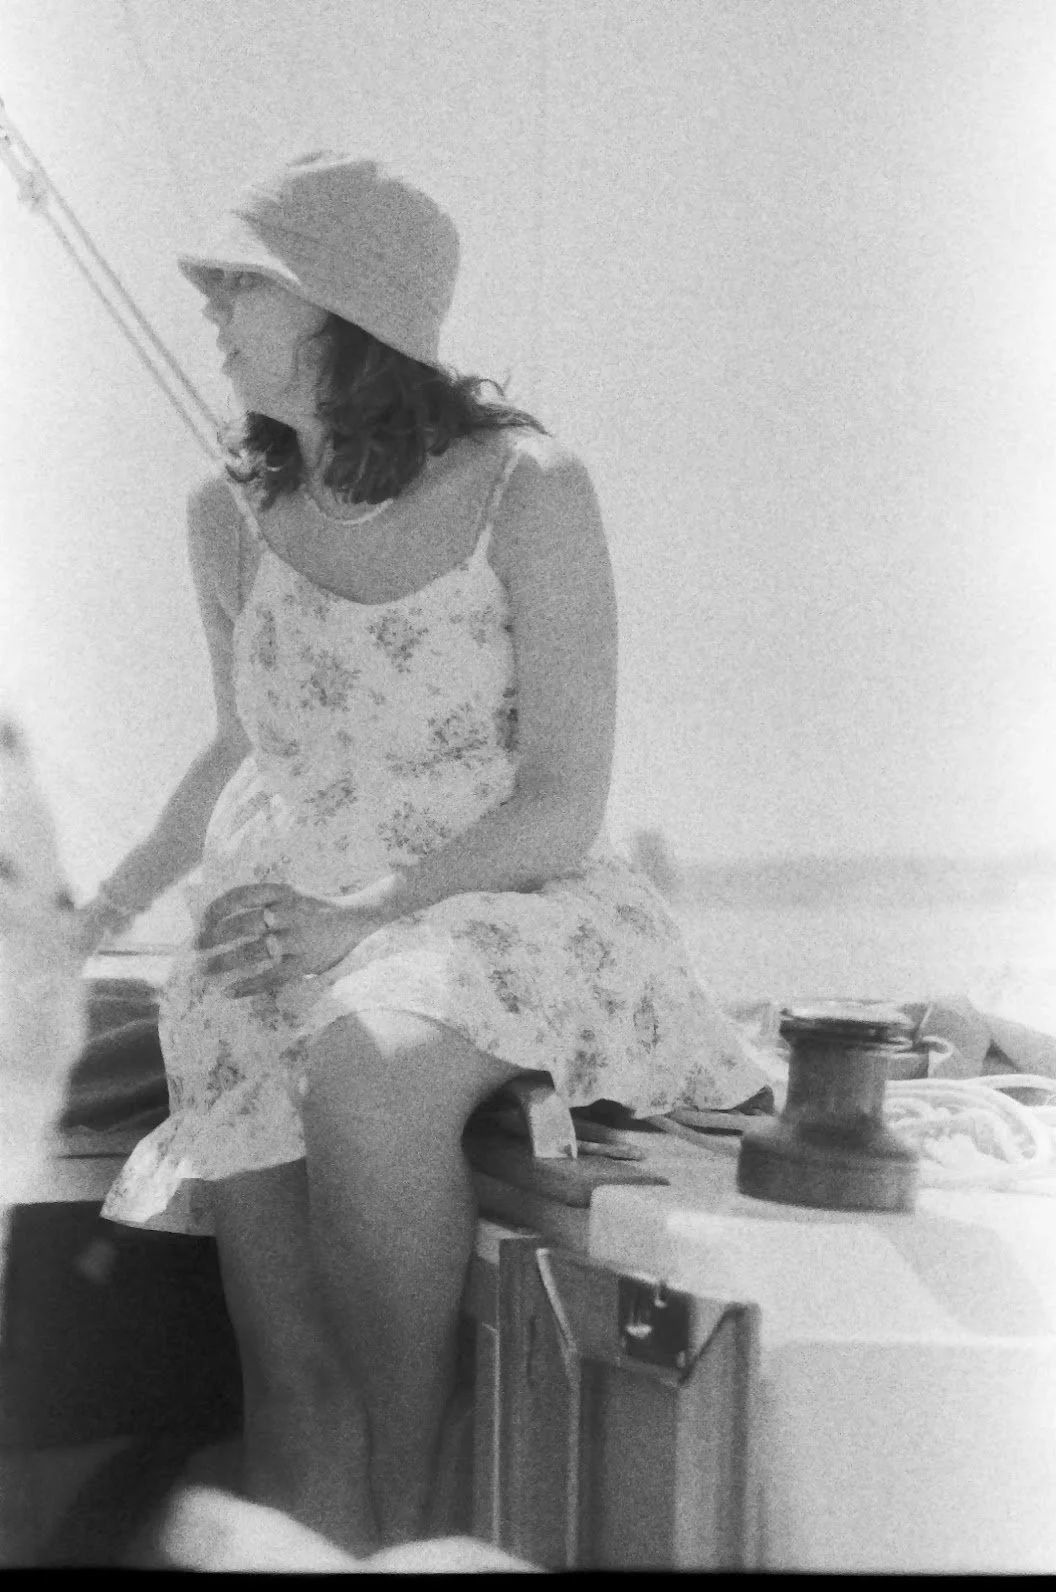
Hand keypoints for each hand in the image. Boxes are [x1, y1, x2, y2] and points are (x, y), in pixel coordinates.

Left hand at [194, 882, 380, 996]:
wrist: (356, 920)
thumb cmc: (313, 909)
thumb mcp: (290, 895)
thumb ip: (262, 904)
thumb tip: (216, 921)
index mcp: (284, 892)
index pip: (242, 894)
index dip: (217, 907)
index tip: (201, 922)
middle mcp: (291, 912)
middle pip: (246, 922)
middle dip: (216, 936)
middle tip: (196, 948)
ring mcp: (300, 938)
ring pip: (256, 951)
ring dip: (225, 962)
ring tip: (204, 972)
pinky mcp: (307, 963)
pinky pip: (273, 977)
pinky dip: (249, 985)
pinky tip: (228, 992)